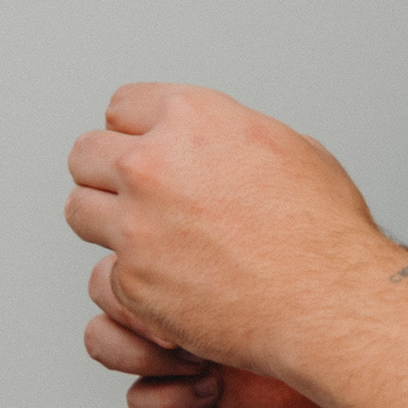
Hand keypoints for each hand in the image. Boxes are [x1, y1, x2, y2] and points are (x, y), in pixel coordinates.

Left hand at [64, 84, 394, 403]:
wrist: (327, 300)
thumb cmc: (322, 232)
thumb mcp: (290, 147)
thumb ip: (235, 135)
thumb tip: (222, 140)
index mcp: (191, 119)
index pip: (122, 107)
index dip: (136, 131)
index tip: (143, 148)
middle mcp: (152, 165)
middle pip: (86, 154)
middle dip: (107, 173)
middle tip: (132, 194)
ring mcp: (135, 226)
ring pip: (80, 209)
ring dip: (106, 221)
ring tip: (143, 238)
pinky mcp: (132, 281)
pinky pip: (109, 272)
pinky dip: (136, 279)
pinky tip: (173, 283)